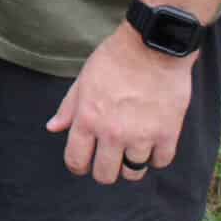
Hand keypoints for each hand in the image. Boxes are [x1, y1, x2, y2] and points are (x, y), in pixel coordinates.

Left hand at [46, 22, 195, 183]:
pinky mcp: (167, 133)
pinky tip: (153, 144)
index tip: (85, 163)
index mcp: (88, 120)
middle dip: (105, 169)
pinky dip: (156, 157)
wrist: (153, 45)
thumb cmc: (115, 58)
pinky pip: (160, 162)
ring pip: (133, 172)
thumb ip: (69, 108)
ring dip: (132, 164)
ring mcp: (141, 135)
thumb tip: (53, 128)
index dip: (78, 166)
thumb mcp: (84, 79)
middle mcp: (112, 133)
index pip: (76, 161)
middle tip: (110, 158)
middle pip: (105, 174)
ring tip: (133, 150)